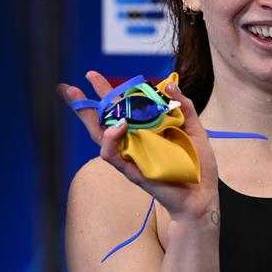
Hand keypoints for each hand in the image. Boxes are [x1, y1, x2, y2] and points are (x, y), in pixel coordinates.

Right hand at [58, 71, 218, 221]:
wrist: (203, 195)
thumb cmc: (197, 164)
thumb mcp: (194, 128)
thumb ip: (183, 106)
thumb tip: (169, 83)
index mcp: (146, 130)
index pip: (121, 108)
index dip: (106, 92)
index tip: (92, 76)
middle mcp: (134, 142)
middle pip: (103, 121)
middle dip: (84, 104)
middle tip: (69, 88)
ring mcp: (131, 156)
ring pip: (101, 137)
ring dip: (89, 118)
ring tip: (81, 100)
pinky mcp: (132, 171)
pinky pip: (114, 156)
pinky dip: (111, 141)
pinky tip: (116, 126)